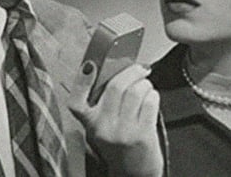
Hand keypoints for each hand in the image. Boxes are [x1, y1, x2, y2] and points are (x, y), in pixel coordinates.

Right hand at [68, 62, 162, 176]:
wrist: (134, 174)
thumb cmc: (121, 146)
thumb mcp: (104, 126)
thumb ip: (105, 104)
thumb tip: (119, 70)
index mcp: (90, 123)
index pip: (77, 100)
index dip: (82, 79)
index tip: (91, 64)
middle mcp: (103, 127)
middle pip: (116, 86)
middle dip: (132, 72)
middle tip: (140, 69)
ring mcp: (123, 132)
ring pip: (136, 91)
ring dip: (145, 84)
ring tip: (146, 87)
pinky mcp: (142, 135)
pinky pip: (150, 102)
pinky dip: (154, 95)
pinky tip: (152, 99)